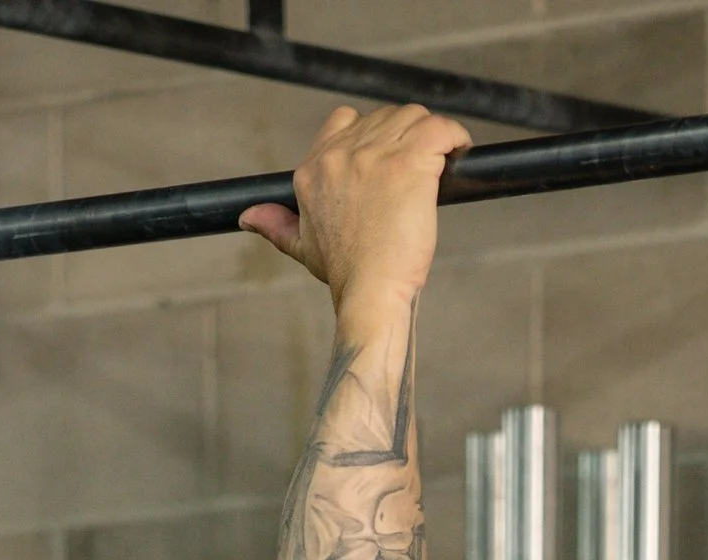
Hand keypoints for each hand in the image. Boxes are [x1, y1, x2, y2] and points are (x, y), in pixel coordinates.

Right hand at [239, 101, 468, 313]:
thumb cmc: (345, 276)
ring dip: (432, 136)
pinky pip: (439, 129)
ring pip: (414, 118)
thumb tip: (248, 217)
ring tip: (441, 161)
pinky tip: (459, 152)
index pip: (345, 119)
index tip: (388, 158)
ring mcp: (375, 156)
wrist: (370, 295)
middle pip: (385, 116)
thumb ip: (277, 224)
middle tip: (421, 168)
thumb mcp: (302, 246)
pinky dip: (454, 136)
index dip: (373, 133)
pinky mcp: (409, 164)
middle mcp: (341, 155)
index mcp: (314, 168)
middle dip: (406, 137)